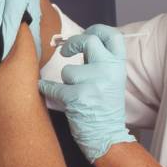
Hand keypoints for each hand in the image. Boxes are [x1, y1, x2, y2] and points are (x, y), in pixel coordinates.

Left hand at [38, 24, 134, 162]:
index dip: (97, 29)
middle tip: (65, 51)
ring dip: (65, 81)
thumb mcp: (110, 80)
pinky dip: (47, 89)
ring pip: (68, 70)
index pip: (113, 36)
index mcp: (118, 66)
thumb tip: (79, 41)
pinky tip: (47, 91)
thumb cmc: (104, 108)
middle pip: (88, 41)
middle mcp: (109, 71)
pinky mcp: (78, 97)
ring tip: (73, 93)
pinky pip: (54, 86)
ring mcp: (94, 83)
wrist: (106, 137)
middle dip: (72, 44)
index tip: (86, 33)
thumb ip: (99, 61)